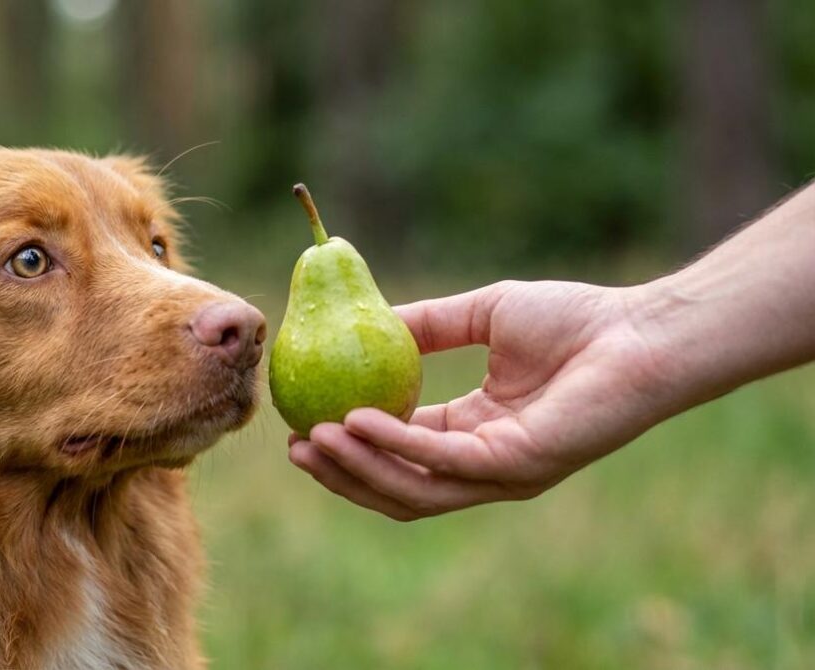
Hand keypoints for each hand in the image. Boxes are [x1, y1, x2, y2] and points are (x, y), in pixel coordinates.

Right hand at [288, 280, 671, 520]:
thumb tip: (370, 318)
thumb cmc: (576, 319)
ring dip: (357, 469)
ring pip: (412, 490)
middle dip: (342, 474)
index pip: (401, 453)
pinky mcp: (516, 465)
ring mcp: (500, 472)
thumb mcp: (482, 312)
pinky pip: (442, 462)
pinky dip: (395, 444)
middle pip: (397, 487)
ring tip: (312, 440)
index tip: (303, 424)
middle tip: (296, 448)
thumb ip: (429, 323)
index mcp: (475, 431)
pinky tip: (357, 421)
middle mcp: (483, 462)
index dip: (349, 446)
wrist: (640, 330)